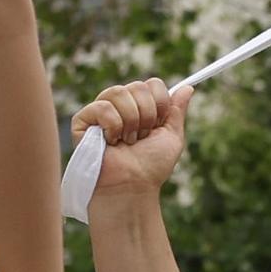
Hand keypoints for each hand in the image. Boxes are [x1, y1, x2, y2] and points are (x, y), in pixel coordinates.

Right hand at [71, 78, 193, 197]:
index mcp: (140, 106)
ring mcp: (100, 111)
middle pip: (138, 86)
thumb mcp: (172, 137)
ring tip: (126, 141)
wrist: (132, 187)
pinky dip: (112, 126)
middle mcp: (120, 104)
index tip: (157, 126)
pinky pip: (102, 107)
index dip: (160, 104)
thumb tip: (188, 88)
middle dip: (146, 115)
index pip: (152, 84)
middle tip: (140, 137)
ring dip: (130, 122)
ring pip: (119, 92)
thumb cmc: (151, 167)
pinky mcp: (82, 120)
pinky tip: (110, 142)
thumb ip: (177, 111)